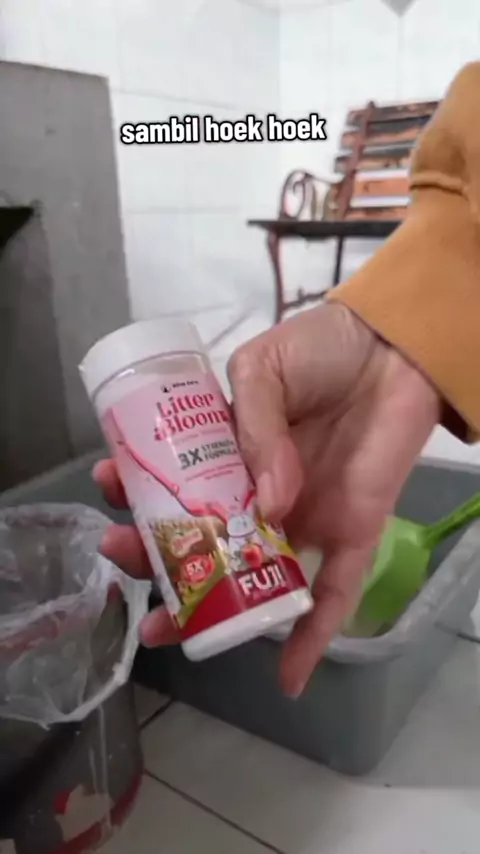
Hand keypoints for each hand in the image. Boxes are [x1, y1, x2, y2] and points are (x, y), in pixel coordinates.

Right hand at [94, 302, 439, 695]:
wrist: (392, 348)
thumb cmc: (320, 349)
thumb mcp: (263, 369)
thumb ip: (256, 427)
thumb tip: (267, 500)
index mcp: (230, 453)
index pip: (176, 484)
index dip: (139, 490)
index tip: (113, 486)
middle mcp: (260, 494)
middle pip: (204, 542)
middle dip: (158, 559)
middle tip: (123, 561)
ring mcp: (303, 519)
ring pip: (254, 579)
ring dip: (211, 611)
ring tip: (165, 628)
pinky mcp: (351, 534)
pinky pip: (333, 594)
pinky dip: (312, 637)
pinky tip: (285, 678)